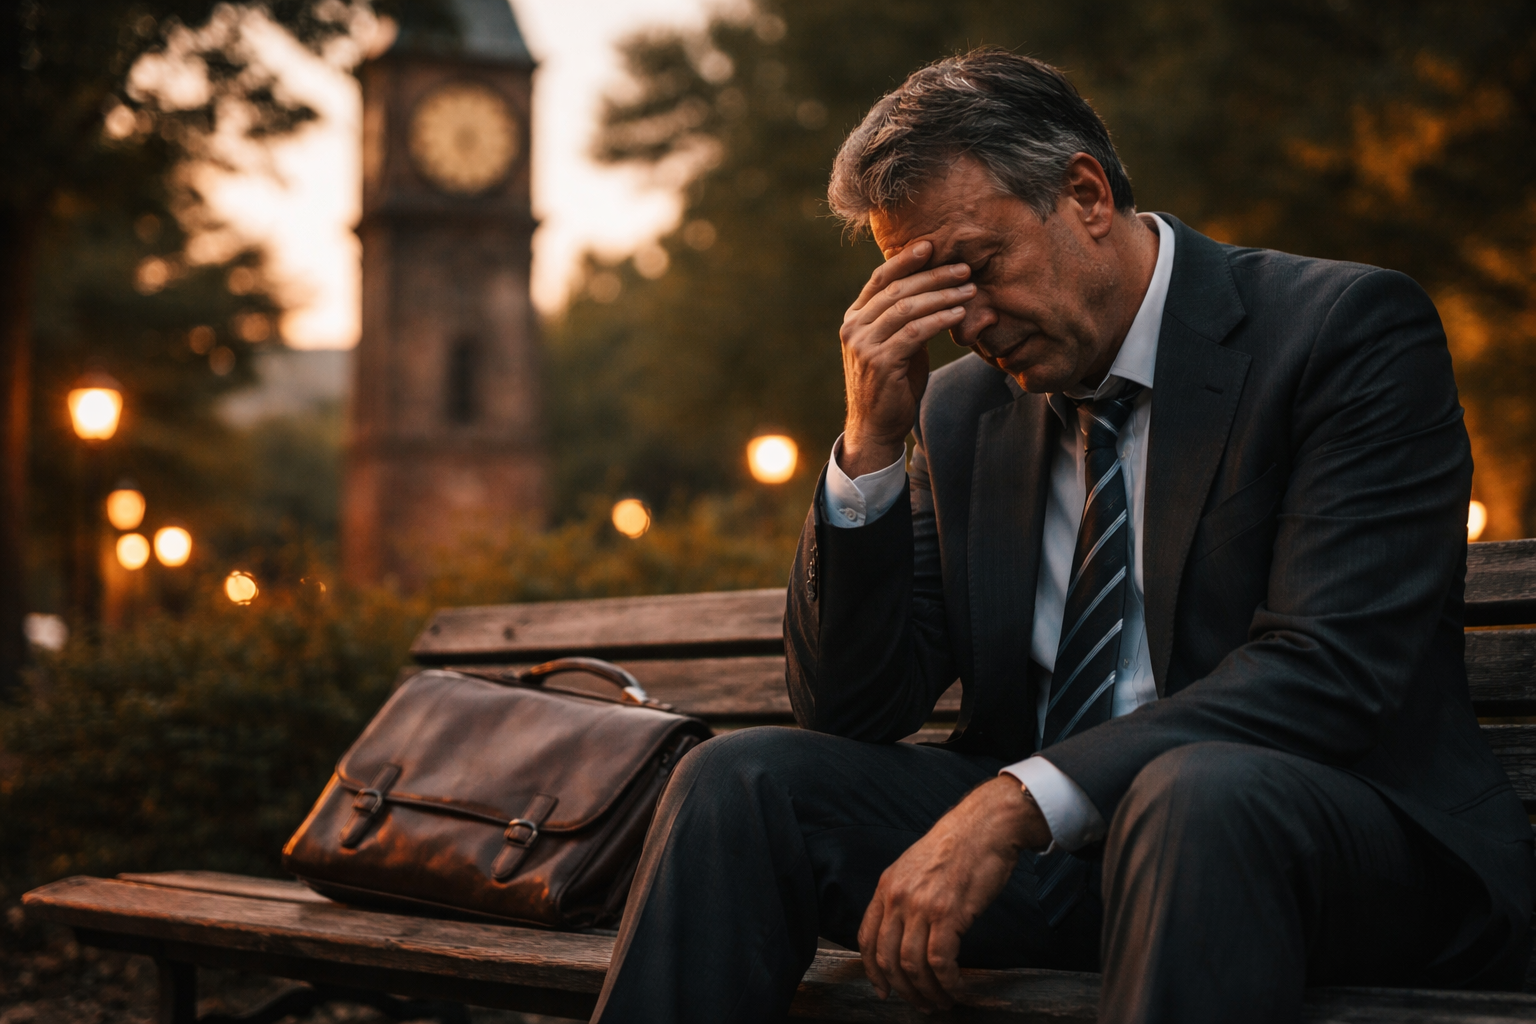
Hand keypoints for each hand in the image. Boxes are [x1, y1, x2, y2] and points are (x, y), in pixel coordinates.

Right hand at [839, 241, 974, 476]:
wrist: (876, 427)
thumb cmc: (892, 385)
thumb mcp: (896, 345)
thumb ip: (905, 320)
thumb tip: (934, 291)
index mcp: (854, 319)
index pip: (879, 280)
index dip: (904, 260)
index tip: (930, 245)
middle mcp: (853, 328)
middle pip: (897, 291)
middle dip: (933, 276)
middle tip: (963, 268)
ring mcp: (864, 345)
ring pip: (906, 308)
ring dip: (942, 295)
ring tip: (969, 289)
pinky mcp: (880, 363)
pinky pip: (915, 332)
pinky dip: (939, 319)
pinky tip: (959, 313)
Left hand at [857, 777, 1050, 1011]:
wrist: (984, 826)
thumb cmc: (958, 846)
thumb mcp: (916, 866)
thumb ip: (905, 895)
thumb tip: (906, 931)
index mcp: (886, 886)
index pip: (866, 938)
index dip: (873, 971)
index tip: (884, 990)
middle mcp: (897, 897)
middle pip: (887, 958)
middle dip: (903, 989)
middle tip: (920, 1004)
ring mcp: (921, 906)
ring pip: (913, 965)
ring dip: (927, 991)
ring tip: (941, 1001)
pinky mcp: (948, 914)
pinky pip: (940, 962)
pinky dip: (948, 982)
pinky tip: (957, 988)